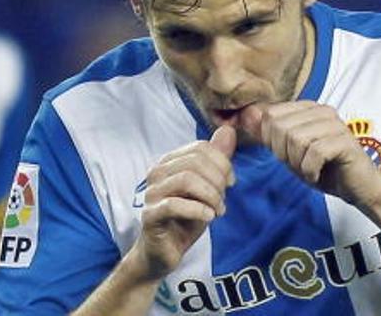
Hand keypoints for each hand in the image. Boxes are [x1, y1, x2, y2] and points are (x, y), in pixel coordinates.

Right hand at [130, 125, 235, 281]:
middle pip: (195, 162)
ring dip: (210, 196)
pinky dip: (198, 210)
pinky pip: (175, 205)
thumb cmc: (185, 218)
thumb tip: (228, 130)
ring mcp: (152, 193)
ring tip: (217, 211)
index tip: (231, 183)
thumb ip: (216, 160)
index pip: (200, 148)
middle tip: (223, 200)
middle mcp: (157, 173)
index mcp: (169, 162)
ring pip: (186, 180)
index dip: (222, 163)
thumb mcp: (207, 188)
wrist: (164, 251)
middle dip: (217, 181)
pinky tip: (208, 217)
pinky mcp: (150, 215)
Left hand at [239, 101, 380, 206]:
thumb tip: (244, 114)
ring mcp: (335, 124)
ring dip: (297, 162)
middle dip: (283, 153)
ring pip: (295, 139)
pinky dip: (310, 169)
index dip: (270, 140)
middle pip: (280, 127)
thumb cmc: (321, 168)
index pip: (270, 115)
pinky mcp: (345, 141)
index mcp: (307, 108)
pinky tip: (316, 173)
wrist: (356, 187)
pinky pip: (314, 153)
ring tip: (309, 168)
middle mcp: (322, 110)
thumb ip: (267, 133)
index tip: (286, 154)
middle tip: (299, 164)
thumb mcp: (288, 151)